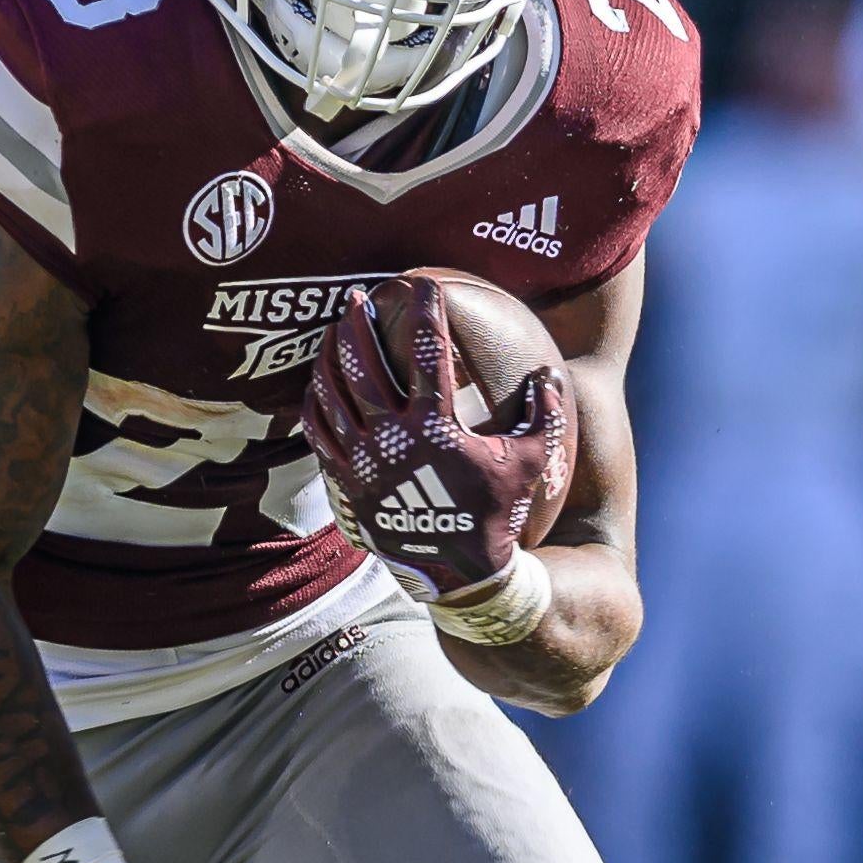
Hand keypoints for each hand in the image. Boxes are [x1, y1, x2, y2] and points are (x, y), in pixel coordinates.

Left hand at [301, 279, 571, 606]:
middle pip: (362, 364)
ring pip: (331, 394)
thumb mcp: (530, 461)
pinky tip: (320, 385)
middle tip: (359, 298)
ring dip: (330, 357)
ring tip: (336, 333)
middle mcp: (390, 440)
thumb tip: (547, 371)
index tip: (422, 287)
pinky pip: (318, 431)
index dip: (425, 312)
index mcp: (434, 427)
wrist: (458, 575)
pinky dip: (316, 402)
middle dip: (359, 324)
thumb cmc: (496, 514)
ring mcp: (361, 462)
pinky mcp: (344, 482)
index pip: (425, 352)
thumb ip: (544, 413)